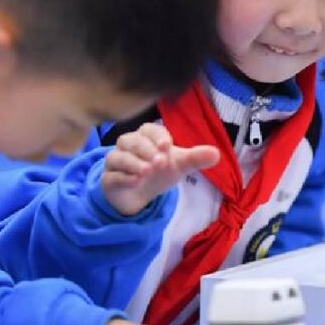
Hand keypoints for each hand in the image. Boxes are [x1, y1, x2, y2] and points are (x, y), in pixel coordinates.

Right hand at [101, 123, 219, 215]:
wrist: (140, 194)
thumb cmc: (159, 171)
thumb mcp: (179, 165)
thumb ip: (195, 158)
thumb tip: (217, 154)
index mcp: (145, 137)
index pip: (149, 130)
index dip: (157, 136)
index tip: (167, 146)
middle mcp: (127, 146)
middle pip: (132, 140)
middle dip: (146, 150)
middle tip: (160, 163)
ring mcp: (115, 162)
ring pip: (118, 156)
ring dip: (133, 163)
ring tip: (147, 171)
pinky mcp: (108, 179)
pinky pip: (111, 176)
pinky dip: (122, 178)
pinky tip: (135, 182)